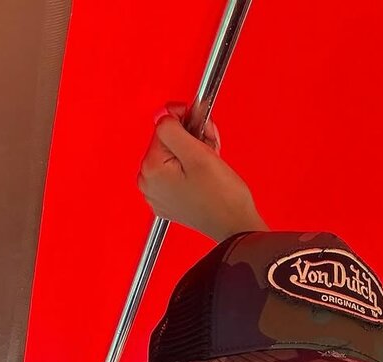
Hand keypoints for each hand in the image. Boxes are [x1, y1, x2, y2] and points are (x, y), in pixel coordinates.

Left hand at [138, 103, 265, 241]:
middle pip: (168, 141)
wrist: (235, 226)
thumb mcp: (198, 153)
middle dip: (191, 138)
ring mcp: (157, 194)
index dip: (187, 122)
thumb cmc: (222, 197)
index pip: (164, 125)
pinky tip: (204, 175)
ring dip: (193, 152)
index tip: (203, 129)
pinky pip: (176, 173)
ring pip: (173, 156)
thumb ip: (173, 129)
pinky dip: (191, 168)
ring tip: (210, 163)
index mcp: (151, 169)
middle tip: (209, 147)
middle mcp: (148, 183)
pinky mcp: (168, 201)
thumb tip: (161, 114)